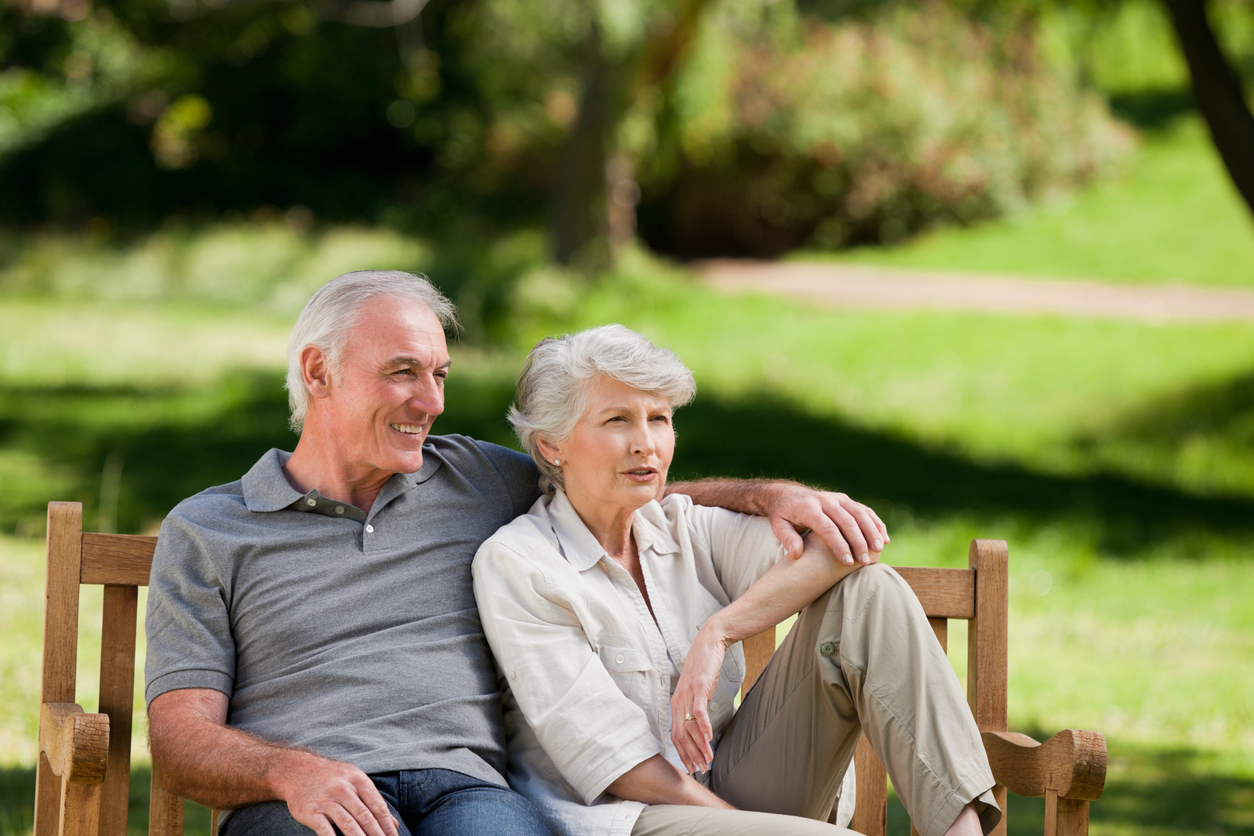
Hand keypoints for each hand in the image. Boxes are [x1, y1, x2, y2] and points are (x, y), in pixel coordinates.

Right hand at [275, 752, 398, 835]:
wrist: (297, 770)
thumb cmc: (332, 777)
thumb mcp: (355, 781)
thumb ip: (373, 801)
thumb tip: (393, 824)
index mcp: (357, 779)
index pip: (377, 805)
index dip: (387, 824)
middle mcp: (342, 788)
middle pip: (364, 816)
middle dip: (377, 834)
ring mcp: (326, 800)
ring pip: (347, 823)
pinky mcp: (311, 811)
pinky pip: (324, 829)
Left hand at [670, 630, 725, 773]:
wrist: (708, 644)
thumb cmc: (704, 668)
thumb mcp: (697, 692)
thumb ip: (696, 708)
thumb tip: (700, 727)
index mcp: (677, 703)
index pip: (676, 735)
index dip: (683, 753)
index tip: (691, 766)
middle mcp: (678, 701)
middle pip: (680, 735)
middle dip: (690, 755)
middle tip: (701, 769)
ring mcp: (687, 694)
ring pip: (689, 726)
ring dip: (699, 745)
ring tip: (707, 759)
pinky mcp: (698, 686)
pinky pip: (698, 710)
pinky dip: (703, 726)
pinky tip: (709, 738)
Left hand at [766, 486, 887, 564]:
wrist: (785, 494)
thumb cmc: (782, 516)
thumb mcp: (778, 526)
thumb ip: (787, 539)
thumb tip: (797, 554)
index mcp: (808, 507)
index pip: (827, 528)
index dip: (839, 545)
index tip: (848, 562)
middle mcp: (825, 500)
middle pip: (847, 520)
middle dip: (858, 541)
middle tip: (865, 561)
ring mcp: (836, 498)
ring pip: (859, 513)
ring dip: (871, 530)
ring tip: (879, 549)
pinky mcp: (844, 499)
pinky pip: (863, 509)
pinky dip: (875, 522)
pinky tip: (884, 537)